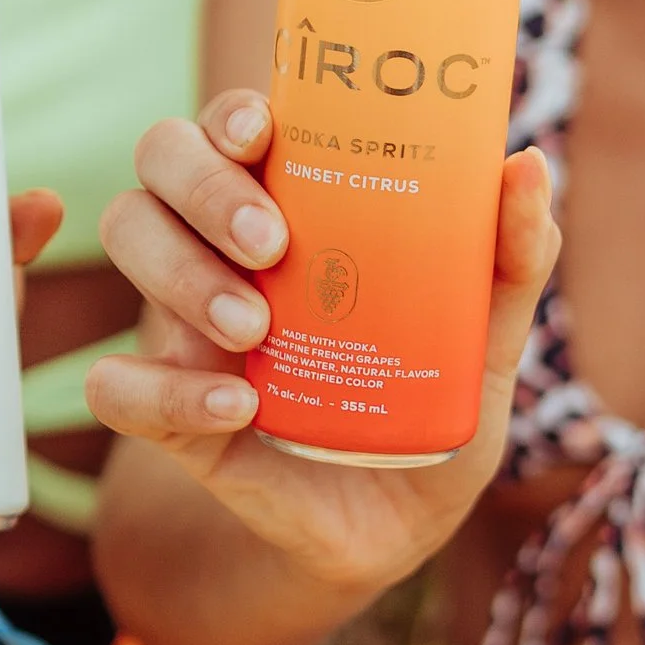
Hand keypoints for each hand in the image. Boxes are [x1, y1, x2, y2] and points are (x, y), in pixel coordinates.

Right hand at [92, 90, 557, 605]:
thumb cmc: (430, 407)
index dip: (232, 114)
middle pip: (161, 157)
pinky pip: (117, 384)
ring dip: (182, 273)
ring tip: (256, 328)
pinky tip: (236, 406)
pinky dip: (165, 392)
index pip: (235, 124)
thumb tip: (527, 164)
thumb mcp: (485, 340)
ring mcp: (185, 320)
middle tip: (271, 243)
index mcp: (293, 201)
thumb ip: (510, 260)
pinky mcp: (169, 409)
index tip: (263, 131)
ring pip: (126, 235)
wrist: (392, 531)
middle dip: (204, 188)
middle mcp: (222, 241)